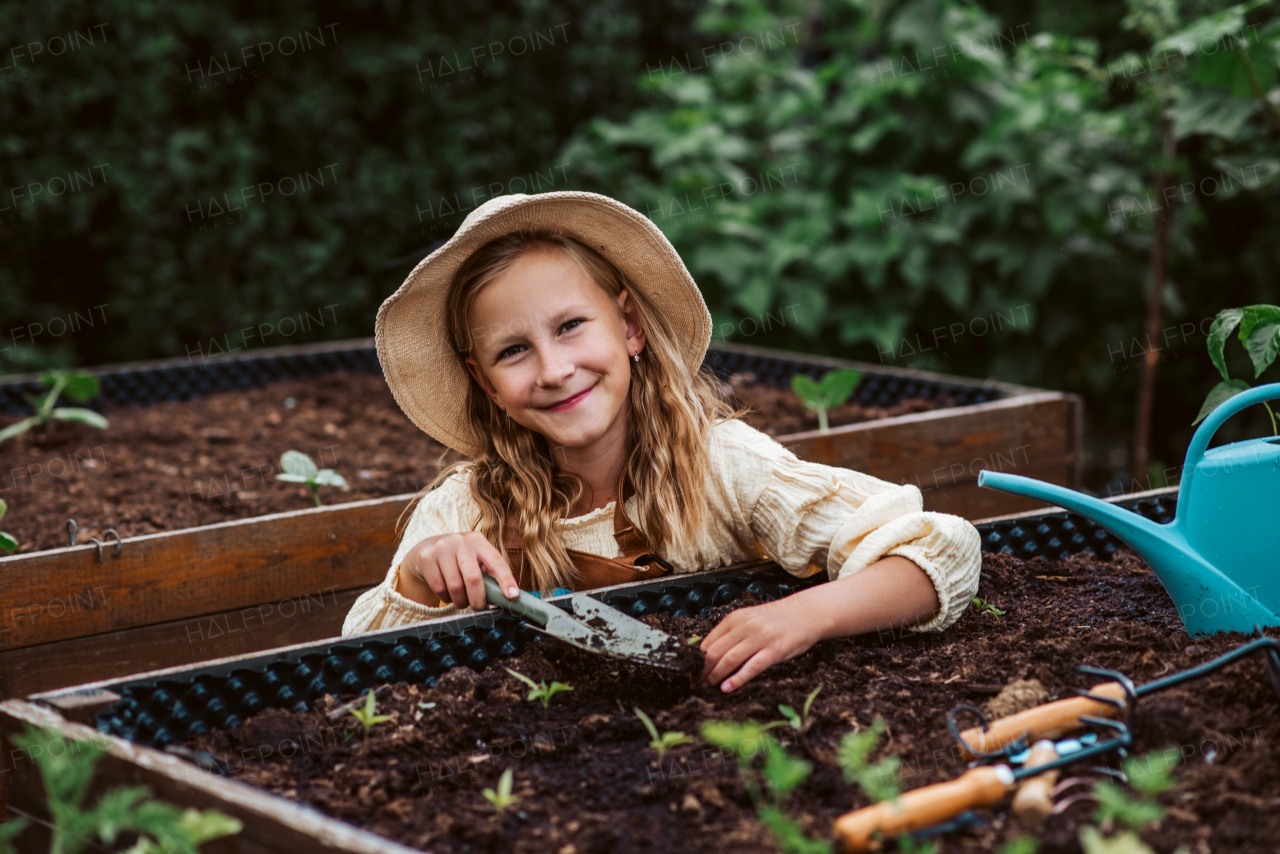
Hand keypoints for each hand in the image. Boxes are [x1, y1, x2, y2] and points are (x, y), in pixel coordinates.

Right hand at [396, 532, 519, 610]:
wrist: (426, 549)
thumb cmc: (459, 559)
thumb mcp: (475, 559)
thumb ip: (489, 574)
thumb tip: (508, 597)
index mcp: (479, 541)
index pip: (496, 562)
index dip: (506, 580)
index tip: (512, 596)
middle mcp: (461, 541)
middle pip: (473, 578)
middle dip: (478, 599)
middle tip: (479, 607)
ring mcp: (442, 548)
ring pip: (455, 586)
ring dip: (460, 601)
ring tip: (461, 600)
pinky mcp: (427, 558)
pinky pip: (439, 588)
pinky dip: (446, 598)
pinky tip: (447, 594)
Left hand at [699, 594, 823, 692]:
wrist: (806, 613)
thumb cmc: (776, 620)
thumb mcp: (749, 619)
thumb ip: (731, 633)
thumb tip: (707, 653)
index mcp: (735, 618)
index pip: (708, 641)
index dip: (696, 659)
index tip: (690, 672)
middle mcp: (745, 626)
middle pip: (715, 652)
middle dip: (702, 670)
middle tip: (695, 684)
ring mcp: (760, 638)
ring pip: (729, 659)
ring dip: (715, 676)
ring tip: (708, 687)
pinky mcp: (774, 650)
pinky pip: (752, 667)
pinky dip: (737, 679)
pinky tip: (727, 688)